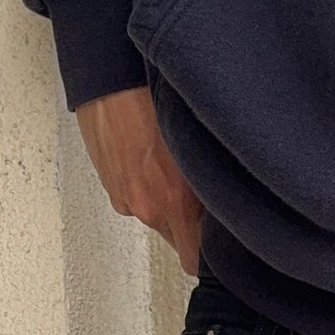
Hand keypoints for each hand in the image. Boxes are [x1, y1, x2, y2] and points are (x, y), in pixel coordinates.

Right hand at [76, 86, 204, 275]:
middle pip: (177, 240)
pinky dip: (144, 185)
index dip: (208, 256)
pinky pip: (135, 198)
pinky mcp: (110, 185)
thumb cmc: (152, 97)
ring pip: (156, 216)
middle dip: (189, 224)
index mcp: (175, 203)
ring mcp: (125, 198)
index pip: (195, 261)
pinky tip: (149, 157)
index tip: (218, 245)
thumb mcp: (195, 143)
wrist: (111, 74)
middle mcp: (148, 208)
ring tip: (169, 165)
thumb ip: (209, 183)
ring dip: (164, 201)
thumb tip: (225, 205)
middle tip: (200, 193)